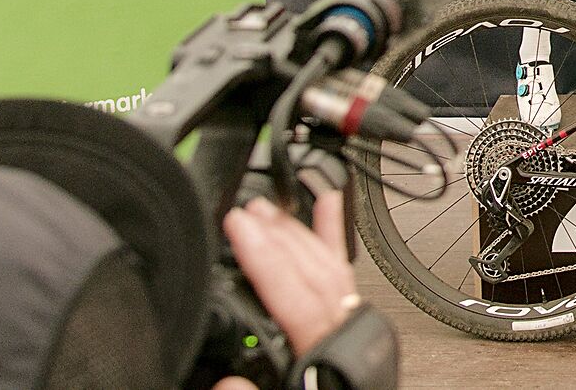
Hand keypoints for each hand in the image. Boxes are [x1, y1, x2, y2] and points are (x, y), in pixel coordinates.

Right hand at [222, 191, 360, 355]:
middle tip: (247, 211)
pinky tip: (329, 204)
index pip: (297, 302)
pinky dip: (334, 236)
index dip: (267, 261)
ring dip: (296, 233)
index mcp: (326, 355)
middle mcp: (343, 334)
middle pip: (314, 272)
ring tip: (268, 209)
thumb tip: (226, 382)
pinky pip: (344, 271)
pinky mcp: (349, 320)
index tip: (239, 228)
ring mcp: (348, 324)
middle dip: (278, 236)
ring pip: (328, 265)